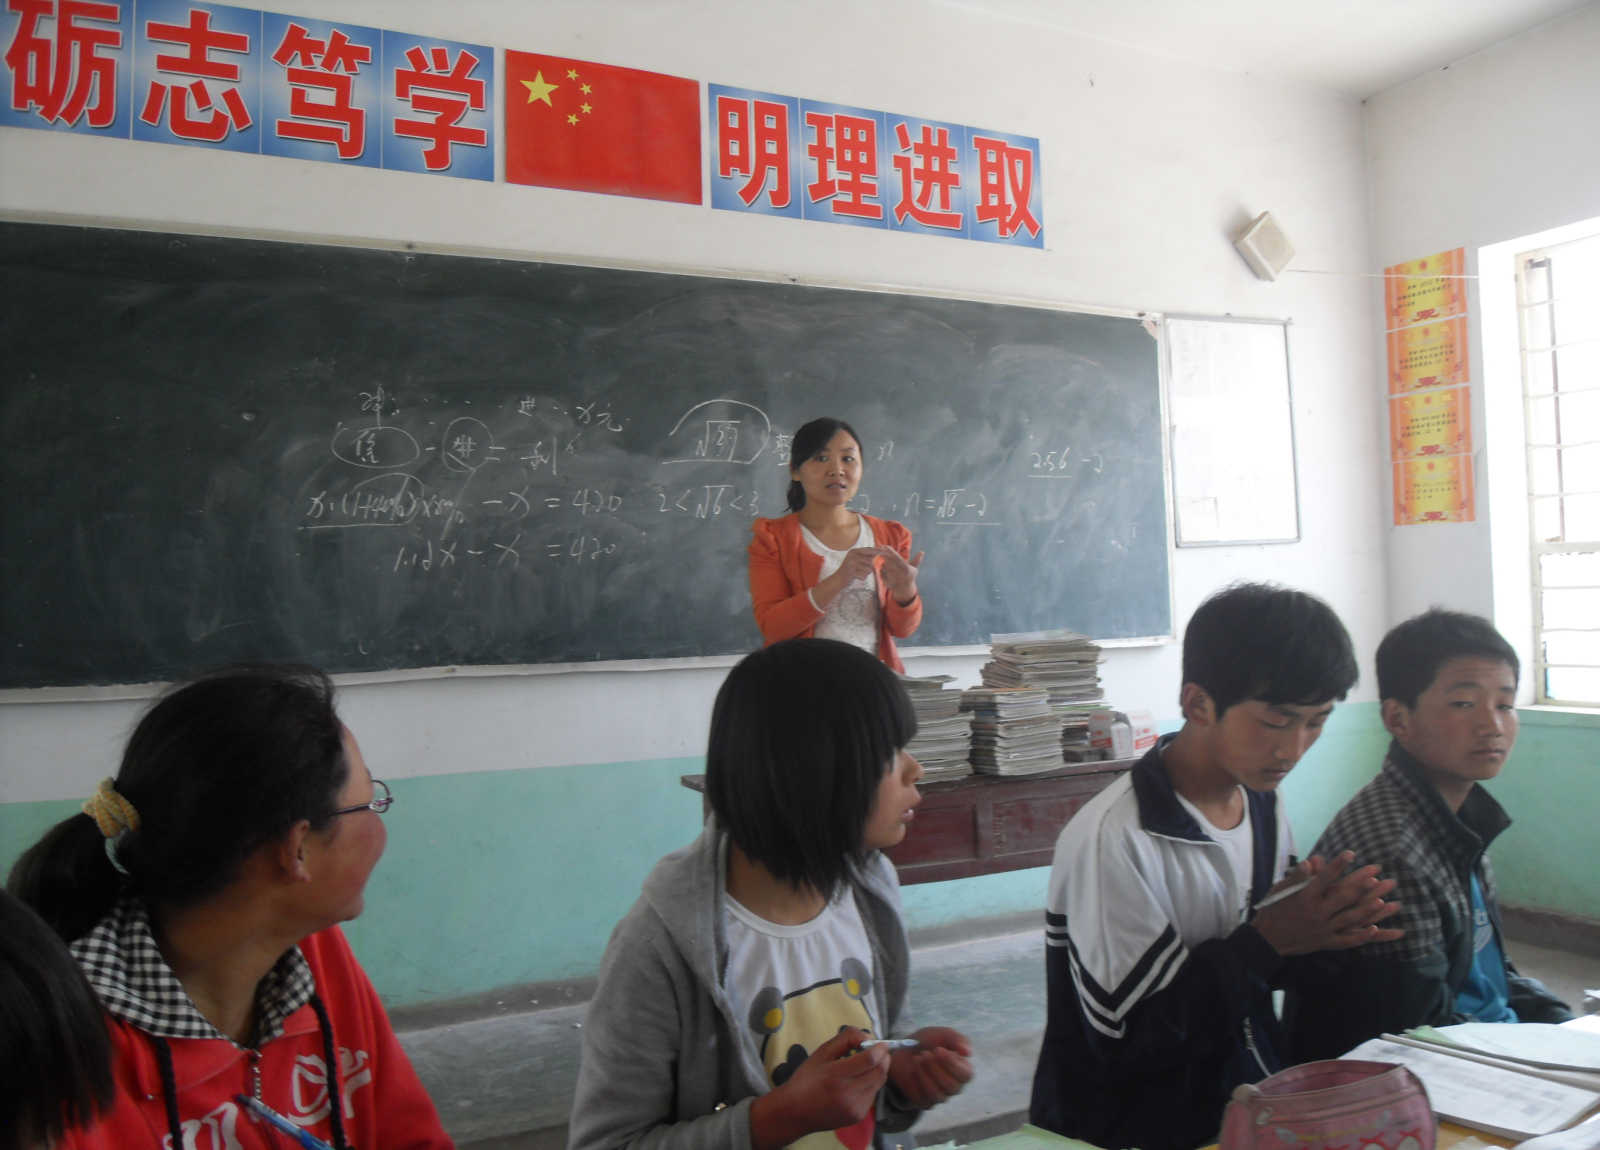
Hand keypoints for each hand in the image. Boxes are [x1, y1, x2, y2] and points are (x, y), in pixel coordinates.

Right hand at [748, 1028, 889, 1149]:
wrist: (794, 1112)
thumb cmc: (806, 1079)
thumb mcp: (821, 1053)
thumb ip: (845, 1039)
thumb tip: (867, 1037)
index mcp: (836, 1076)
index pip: (870, 1059)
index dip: (880, 1048)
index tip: (881, 1043)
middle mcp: (848, 1094)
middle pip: (880, 1072)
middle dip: (884, 1058)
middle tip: (878, 1051)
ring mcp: (855, 1108)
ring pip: (879, 1083)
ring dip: (877, 1071)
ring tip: (865, 1065)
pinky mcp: (858, 1116)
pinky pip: (872, 1095)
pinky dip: (870, 1084)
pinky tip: (857, 1082)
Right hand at [812, 547, 890, 607]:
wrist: (837, 580)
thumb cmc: (849, 571)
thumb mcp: (856, 561)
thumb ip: (865, 557)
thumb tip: (879, 552)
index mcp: (854, 551)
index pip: (869, 550)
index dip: (877, 552)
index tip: (886, 552)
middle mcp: (852, 555)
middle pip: (870, 560)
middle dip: (870, 566)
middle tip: (865, 569)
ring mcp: (851, 562)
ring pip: (868, 568)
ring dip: (865, 573)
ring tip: (857, 574)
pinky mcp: (851, 571)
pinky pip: (864, 575)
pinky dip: (862, 578)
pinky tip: (856, 577)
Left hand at [877, 549, 923, 604]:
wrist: (904, 590)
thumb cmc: (910, 577)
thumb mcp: (914, 569)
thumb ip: (917, 560)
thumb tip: (922, 552)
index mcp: (905, 568)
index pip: (896, 556)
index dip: (889, 550)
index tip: (884, 546)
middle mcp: (899, 573)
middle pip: (888, 560)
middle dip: (885, 557)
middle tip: (885, 555)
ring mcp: (892, 578)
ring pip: (883, 566)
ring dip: (884, 564)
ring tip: (889, 566)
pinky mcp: (886, 581)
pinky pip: (881, 572)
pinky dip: (882, 571)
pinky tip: (886, 572)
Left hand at [888, 1026, 972, 1109]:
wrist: (904, 1050)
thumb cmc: (928, 1042)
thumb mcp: (942, 1034)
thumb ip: (956, 1040)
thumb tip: (968, 1052)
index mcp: (962, 1070)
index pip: (966, 1075)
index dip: (952, 1064)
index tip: (938, 1050)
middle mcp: (954, 1086)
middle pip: (951, 1086)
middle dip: (935, 1068)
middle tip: (925, 1053)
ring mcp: (940, 1096)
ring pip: (936, 1094)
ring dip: (924, 1074)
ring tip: (917, 1058)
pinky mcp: (925, 1102)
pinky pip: (922, 1098)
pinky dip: (915, 1081)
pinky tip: (912, 1069)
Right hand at [1251, 851, 1403, 955]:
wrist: (1267, 940)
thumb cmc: (1273, 910)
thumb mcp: (1280, 890)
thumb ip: (1297, 877)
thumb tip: (1311, 861)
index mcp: (1304, 898)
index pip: (1324, 878)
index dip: (1338, 865)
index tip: (1351, 853)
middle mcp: (1316, 913)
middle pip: (1343, 897)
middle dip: (1361, 884)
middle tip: (1376, 874)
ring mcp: (1323, 929)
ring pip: (1350, 918)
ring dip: (1368, 909)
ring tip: (1383, 900)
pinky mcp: (1326, 942)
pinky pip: (1347, 940)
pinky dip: (1362, 935)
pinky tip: (1376, 929)